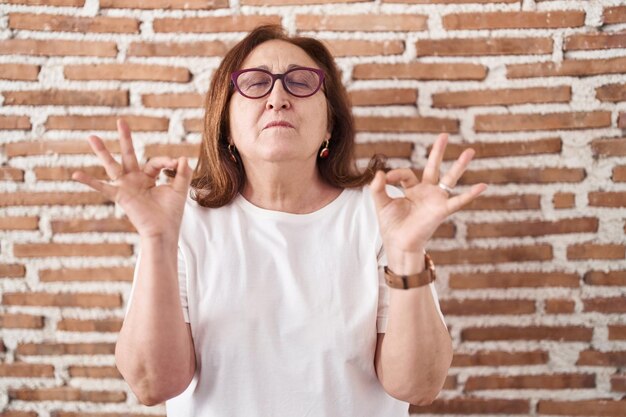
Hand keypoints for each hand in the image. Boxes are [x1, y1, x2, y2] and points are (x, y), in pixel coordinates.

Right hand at [71, 119, 191, 240]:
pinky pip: (102, 187)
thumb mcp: (179, 190)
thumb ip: (182, 173)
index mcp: (149, 178)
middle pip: (129, 155)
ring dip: (102, 151)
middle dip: (126, 139)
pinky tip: (75, 174)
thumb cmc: (171, 213)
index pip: (155, 162)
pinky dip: (89, 181)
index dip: (165, 162)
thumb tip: (182, 157)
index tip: (175, 164)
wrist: (164, 230)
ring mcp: (126, 186)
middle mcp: (135, 180)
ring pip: (112, 165)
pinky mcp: (120, 196)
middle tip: (121, 121)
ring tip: (92, 137)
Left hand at [370, 133, 486, 256]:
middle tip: (444, 135)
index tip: (387, 179)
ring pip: (449, 179)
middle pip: (433, 167)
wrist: (398, 244)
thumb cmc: (391, 226)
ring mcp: (435, 200)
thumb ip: (378, 188)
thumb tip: (380, 172)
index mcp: (412, 190)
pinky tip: (483, 186)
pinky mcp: (441, 210)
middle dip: (438, 152)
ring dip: (459, 165)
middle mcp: (426, 192)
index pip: (406, 174)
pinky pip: (458, 201)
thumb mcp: (381, 203)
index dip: (395, 174)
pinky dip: (470, 195)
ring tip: (470, 151)